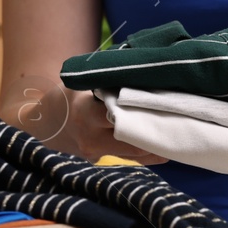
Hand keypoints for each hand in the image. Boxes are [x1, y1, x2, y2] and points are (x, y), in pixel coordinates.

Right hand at [8, 83, 166, 163]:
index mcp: (85, 111)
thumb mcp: (84, 82)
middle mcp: (90, 136)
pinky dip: (150, 154)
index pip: (118, 114)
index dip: (141, 110)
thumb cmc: (72, 95)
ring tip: (179, 133)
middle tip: (181, 120)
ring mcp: (95, 153)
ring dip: (157, 144)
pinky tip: (167, 149)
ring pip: (135, 153)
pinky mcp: (100, 162)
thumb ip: (108, 78)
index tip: (164, 104)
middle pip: (131, 137)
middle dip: (155, 129)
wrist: (46, 121)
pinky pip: (130, 160)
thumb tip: (143, 65)